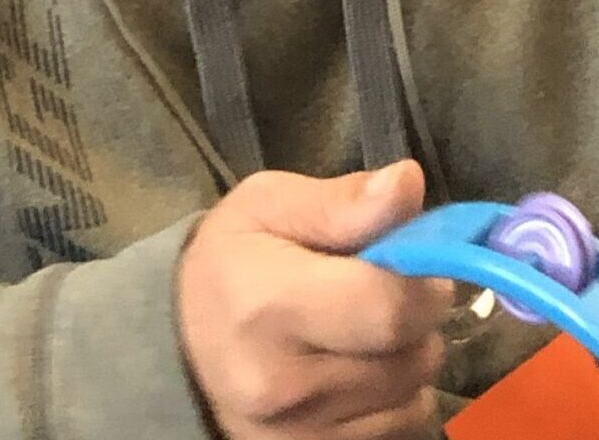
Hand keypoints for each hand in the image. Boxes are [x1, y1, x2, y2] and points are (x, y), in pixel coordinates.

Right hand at [176, 159, 452, 438]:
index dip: (422, 280)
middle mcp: (286, 383)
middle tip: (387, 288)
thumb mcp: (269, 206)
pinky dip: (396, 396)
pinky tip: (360, 369)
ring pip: (415, 393)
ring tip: (366, 329)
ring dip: (409, 356)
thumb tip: (408, 183)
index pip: (389, 306)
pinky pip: (402, 426)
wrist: (176, 346)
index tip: (414, 260)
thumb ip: (342, 201)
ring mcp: (301, 434)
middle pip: (412, 354)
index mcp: (270, 305)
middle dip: (419, 315)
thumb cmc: (229, 262)